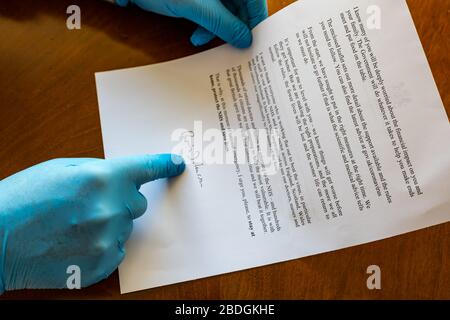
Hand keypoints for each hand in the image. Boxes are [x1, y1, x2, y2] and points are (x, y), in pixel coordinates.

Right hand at [0, 154, 184, 291]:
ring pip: (125, 227)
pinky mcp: (103, 263)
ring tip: (73, 226)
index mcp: (102, 177)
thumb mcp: (59, 169)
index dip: (164, 165)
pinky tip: (76, 242)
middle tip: (89, 205)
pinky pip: (118, 250)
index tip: (177, 165)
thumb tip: (122, 178)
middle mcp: (112, 207)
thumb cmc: (23, 199)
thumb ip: (98, 170)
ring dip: (108, 225)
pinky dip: (103, 246)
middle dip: (121, 201)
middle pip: (138, 203)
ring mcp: (109, 238)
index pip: (146, 168)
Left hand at [131, 0, 267, 47]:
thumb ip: (225, 24)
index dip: (256, 21)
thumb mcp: (199, 9)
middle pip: (240, 7)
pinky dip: (206, 25)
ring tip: (202, 39)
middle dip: (233, 28)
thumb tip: (246, 40)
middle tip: (231, 47)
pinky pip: (212, 12)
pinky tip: (196, 34)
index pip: (255, 0)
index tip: (254, 42)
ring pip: (226, 11)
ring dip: (217, 29)